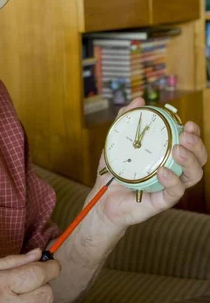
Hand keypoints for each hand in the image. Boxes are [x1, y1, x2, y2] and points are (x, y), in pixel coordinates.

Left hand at [92, 97, 207, 229]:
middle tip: (185, 135)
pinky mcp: (162, 201)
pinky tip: (163, 171)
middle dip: (197, 145)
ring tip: (177, 150)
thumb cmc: (115, 169)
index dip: (194, 133)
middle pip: (199, 158)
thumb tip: (139, 100)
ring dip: (190, 160)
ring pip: (194, 175)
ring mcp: (170, 186)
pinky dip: (172, 180)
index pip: (190, 144)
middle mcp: (175, 170)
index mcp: (168, 155)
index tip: (187, 123)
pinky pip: (175, 192)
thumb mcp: (116, 141)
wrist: (102, 197)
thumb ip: (126, 119)